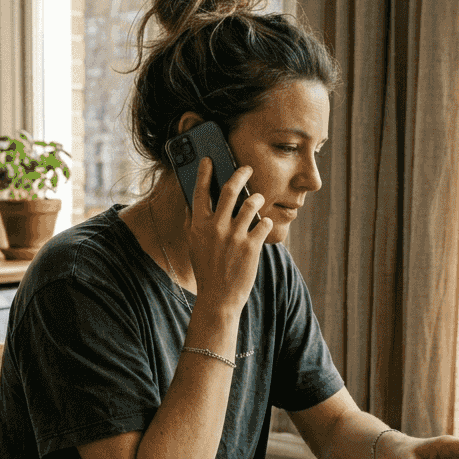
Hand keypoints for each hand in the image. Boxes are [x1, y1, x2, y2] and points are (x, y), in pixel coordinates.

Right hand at [186, 157, 273, 313]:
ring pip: (251, 203)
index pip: (199, 192)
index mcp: (198, 226)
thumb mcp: (194, 245)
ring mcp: (234, 236)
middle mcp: (215, 228)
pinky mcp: (252, 246)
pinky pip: (264, 223)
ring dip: (257, 198)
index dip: (203, 173)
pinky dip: (265, 221)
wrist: (218, 298)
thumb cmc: (206, 270)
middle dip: (240, 173)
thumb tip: (194, 201)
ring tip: (258, 199)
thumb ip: (194, 223)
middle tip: (246, 168)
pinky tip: (262, 224)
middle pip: (229, 190)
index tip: (208, 159)